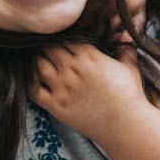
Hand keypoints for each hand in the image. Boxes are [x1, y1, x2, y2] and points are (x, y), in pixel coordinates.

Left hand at [33, 43, 147, 142]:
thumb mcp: (130, 67)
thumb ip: (125, 48)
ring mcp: (63, 87)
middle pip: (48, 48)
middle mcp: (73, 70)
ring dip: (36, 62)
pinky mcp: (56, 105)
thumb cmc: (130, 96)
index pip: (64, 37)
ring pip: (37, 66)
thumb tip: (124, 34)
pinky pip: (33, 90)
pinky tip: (33, 82)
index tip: (58, 39)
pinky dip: (30, 83)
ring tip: (38, 63)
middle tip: (43, 49)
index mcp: (89, 57)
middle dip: (45, 47)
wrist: (127, 126)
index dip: (60, 37)